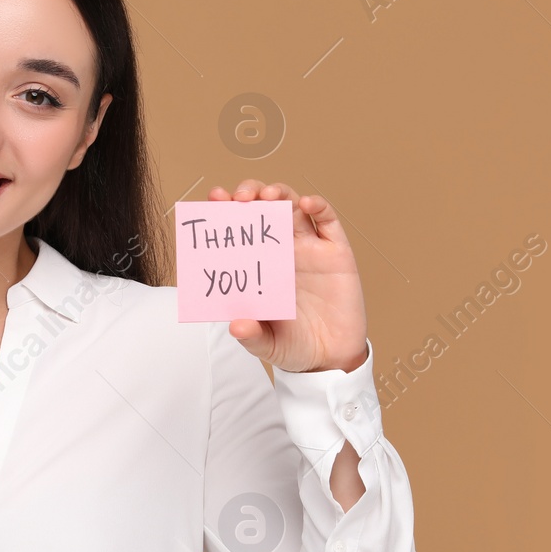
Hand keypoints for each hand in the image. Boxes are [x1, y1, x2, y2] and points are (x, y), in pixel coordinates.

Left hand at [207, 180, 366, 373]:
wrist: (332, 359)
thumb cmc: (294, 345)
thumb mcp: (268, 345)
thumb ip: (252, 336)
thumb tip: (236, 326)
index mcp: (258, 265)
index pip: (239, 229)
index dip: (226, 210)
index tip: (214, 199)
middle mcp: (281, 250)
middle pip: (264, 208)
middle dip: (250, 193)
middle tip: (238, 197)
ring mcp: (309, 248)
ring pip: (293, 207)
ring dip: (279, 193)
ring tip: (267, 196)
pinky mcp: (336, 252)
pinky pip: (328, 221)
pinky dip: (318, 205)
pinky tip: (307, 203)